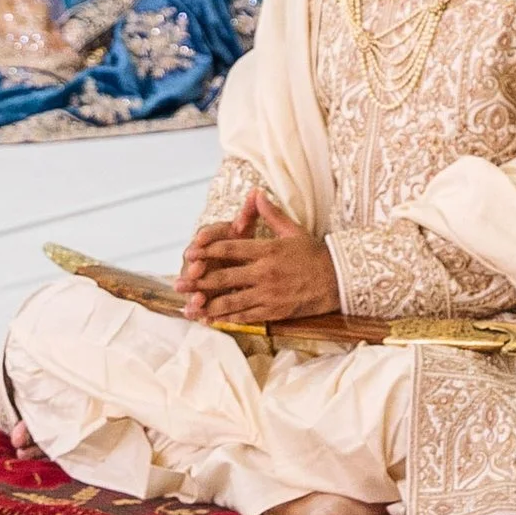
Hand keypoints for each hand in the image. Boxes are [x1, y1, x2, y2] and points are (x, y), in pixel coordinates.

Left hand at [178, 183, 336, 324]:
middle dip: (199, 281)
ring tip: (189, 307)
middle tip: (178, 283)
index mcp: (267, 250)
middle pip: (225, 277)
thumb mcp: (293, 230)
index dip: (208, 251)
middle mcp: (265, 273)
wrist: (336, 280)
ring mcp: (268, 294)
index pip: (231, 249)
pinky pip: (245, 316)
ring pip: (231, 301)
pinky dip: (226, 319)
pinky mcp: (273, 311)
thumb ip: (272, 214)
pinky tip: (212, 321)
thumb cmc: (313, 254)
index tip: (190, 252)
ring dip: (207, 305)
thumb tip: (257, 194)